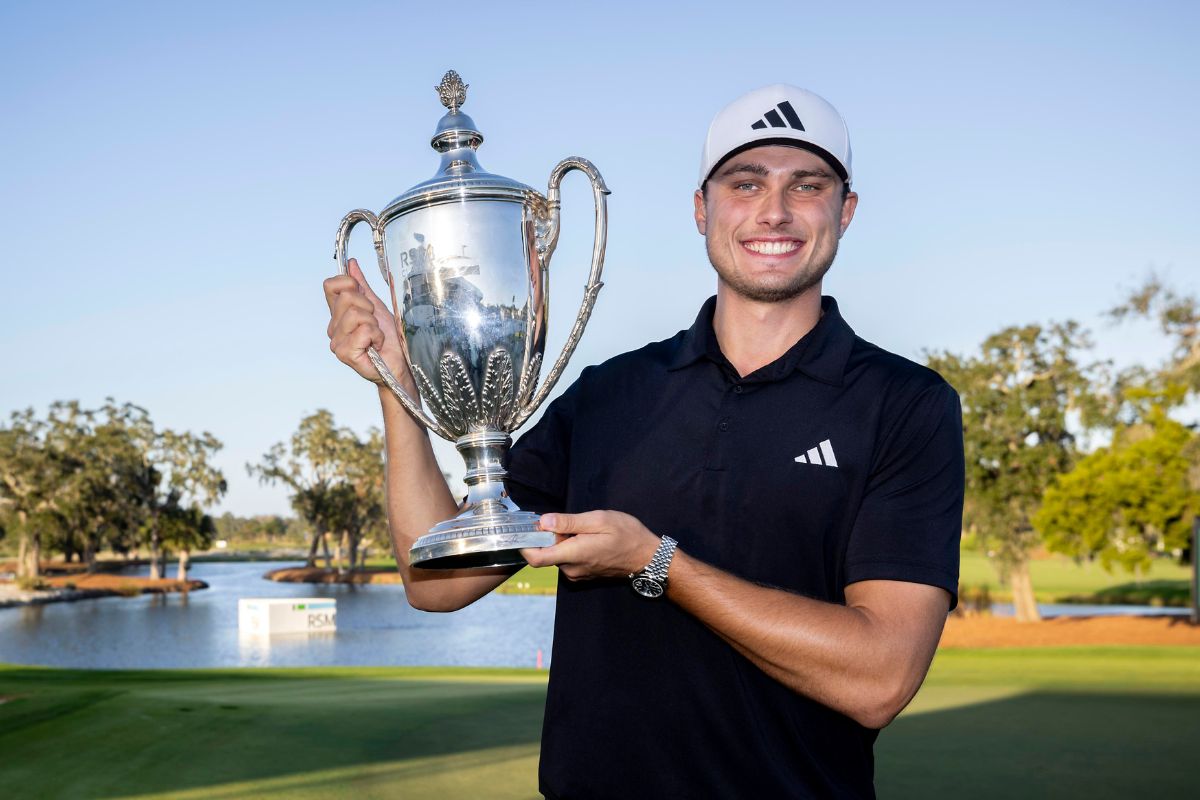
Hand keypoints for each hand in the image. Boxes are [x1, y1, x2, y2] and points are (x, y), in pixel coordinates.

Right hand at [323, 258, 410, 387]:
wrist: (398, 362)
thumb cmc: (388, 339)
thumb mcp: (376, 306)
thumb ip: (362, 286)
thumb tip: (351, 264)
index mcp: (338, 314)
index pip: (330, 285)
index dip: (349, 283)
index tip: (364, 297)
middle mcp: (333, 327)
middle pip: (347, 297)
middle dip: (368, 307)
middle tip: (375, 323)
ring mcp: (337, 342)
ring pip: (355, 314)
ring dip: (374, 324)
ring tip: (376, 336)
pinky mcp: (345, 353)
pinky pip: (363, 331)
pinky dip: (376, 336)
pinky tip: (376, 346)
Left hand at [521, 511, 661, 580]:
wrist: (647, 557)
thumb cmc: (626, 535)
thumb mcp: (598, 520)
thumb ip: (569, 522)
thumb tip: (543, 522)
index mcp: (573, 554)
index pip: (535, 558)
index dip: (525, 544)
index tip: (526, 528)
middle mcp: (571, 569)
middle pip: (545, 553)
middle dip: (548, 536)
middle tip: (564, 521)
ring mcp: (577, 574)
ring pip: (557, 555)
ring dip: (561, 541)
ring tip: (581, 529)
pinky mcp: (583, 574)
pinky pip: (568, 560)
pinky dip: (570, 547)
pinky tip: (587, 538)